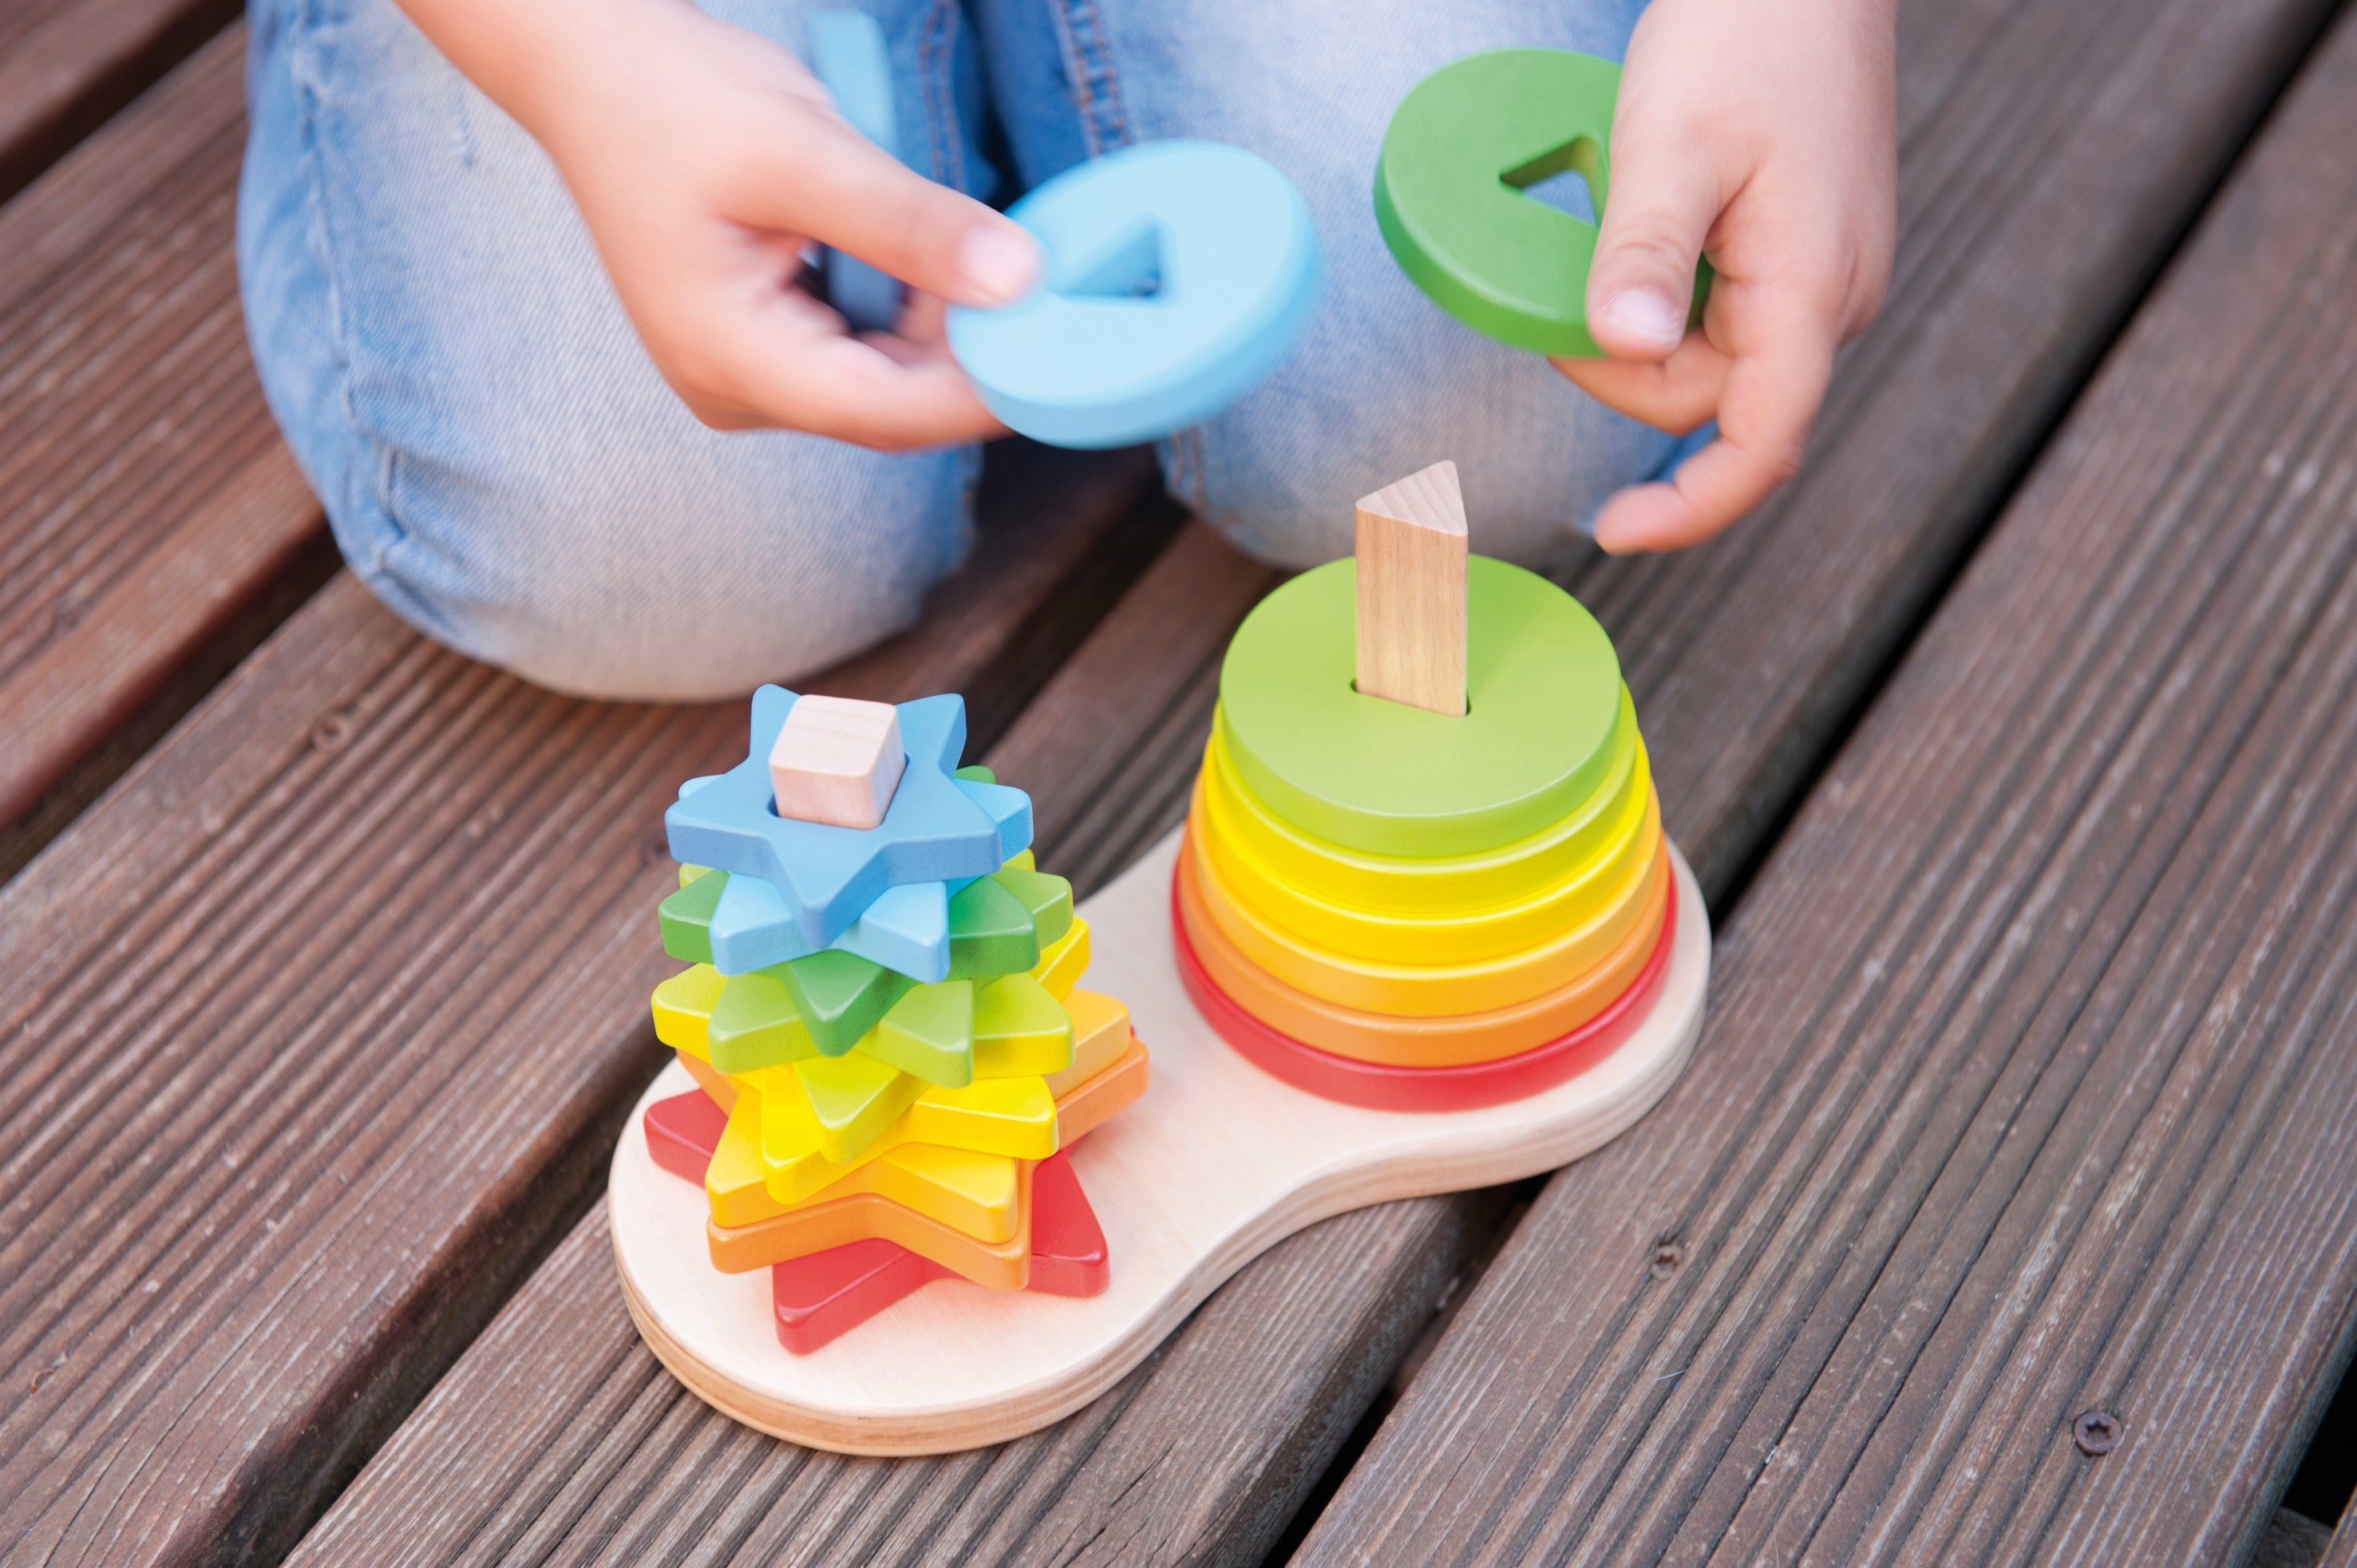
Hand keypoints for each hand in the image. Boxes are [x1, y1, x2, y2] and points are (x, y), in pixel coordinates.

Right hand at [408, 0, 1038, 448]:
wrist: (593, 66)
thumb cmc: (673, 97)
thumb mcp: (804, 152)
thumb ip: (911, 225)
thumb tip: (1018, 278)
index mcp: (732, 361)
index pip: (888, 412)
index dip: (986, 393)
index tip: (1069, 356)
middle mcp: (738, 390)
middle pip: (893, 407)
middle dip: (975, 360)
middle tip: (1058, 299)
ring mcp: (749, 373)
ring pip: (886, 381)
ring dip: (949, 332)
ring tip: (1003, 268)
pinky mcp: (767, 344)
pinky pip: (865, 351)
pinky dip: (916, 313)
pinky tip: (947, 264)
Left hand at [1556, 0, 1897, 551]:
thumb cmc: (1747, 36)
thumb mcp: (1673, 143)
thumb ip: (1645, 251)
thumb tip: (1624, 346)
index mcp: (1812, 293)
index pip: (1758, 446)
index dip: (1689, 508)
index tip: (1612, 529)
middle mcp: (1832, 303)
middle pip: (1711, 403)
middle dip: (1621, 376)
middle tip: (1555, 305)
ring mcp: (1822, 282)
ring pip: (1713, 363)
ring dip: (1640, 338)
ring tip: (1602, 254)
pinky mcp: (1802, 257)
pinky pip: (1725, 319)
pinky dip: (1665, 309)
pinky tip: (1641, 249)